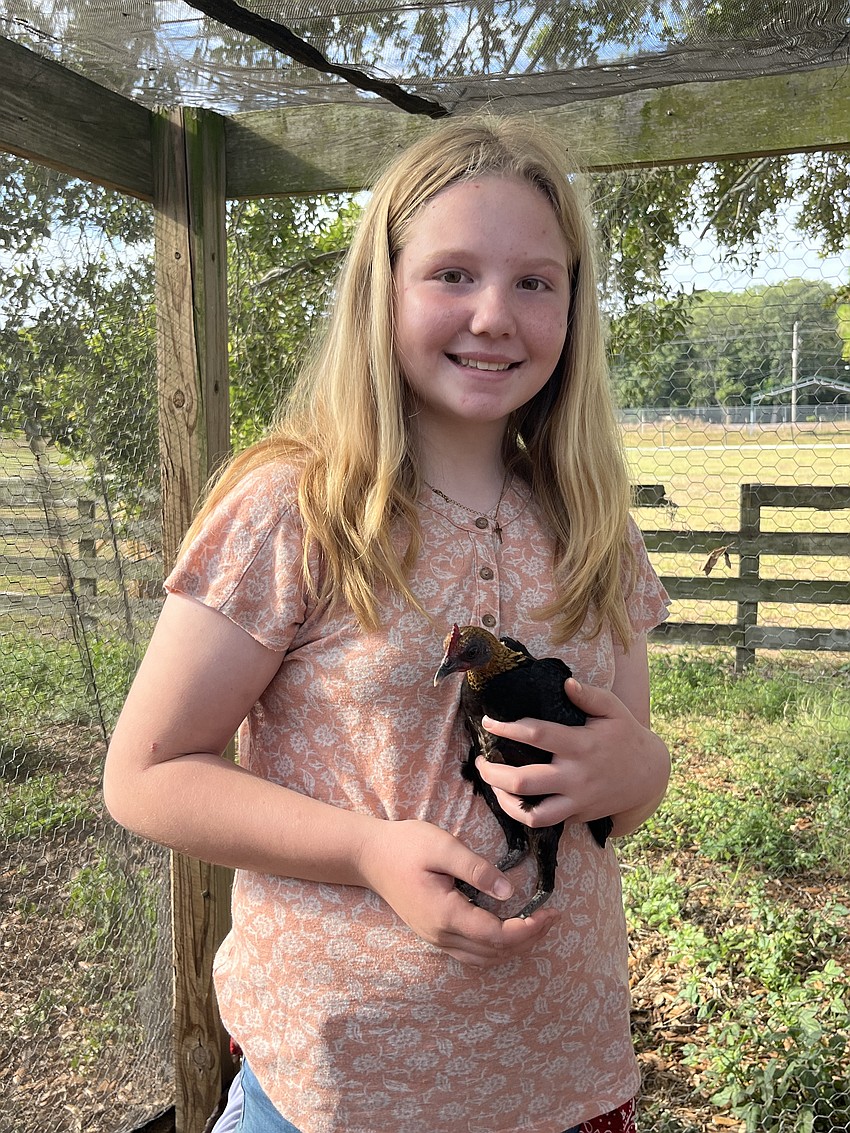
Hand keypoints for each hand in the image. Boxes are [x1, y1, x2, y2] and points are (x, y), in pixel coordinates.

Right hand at [356, 818, 559, 966]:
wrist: (369, 856)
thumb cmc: (405, 845)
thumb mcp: (443, 847)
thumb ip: (477, 869)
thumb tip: (509, 892)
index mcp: (445, 914)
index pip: (496, 935)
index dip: (528, 929)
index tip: (550, 913)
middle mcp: (441, 935)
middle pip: (494, 952)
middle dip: (528, 939)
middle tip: (553, 918)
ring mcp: (435, 937)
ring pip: (483, 958)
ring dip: (514, 947)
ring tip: (537, 926)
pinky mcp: (433, 933)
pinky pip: (471, 953)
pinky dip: (496, 948)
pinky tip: (508, 930)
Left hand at [476, 677, 669, 836]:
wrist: (649, 777)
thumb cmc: (627, 737)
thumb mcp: (614, 710)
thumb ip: (589, 696)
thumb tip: (566, 683)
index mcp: (580, 745)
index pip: (536, 734)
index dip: (507, 728)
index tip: (488, 722)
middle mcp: (575, 776)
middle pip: (524, 781)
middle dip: (492, 772)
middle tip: (479, 761)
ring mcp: (576, 800)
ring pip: (531, 813)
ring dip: (503, 802)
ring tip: (492, 786)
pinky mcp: (577, 816)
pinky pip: (545, 822)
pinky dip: (523, 813)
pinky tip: (512, 799)